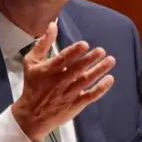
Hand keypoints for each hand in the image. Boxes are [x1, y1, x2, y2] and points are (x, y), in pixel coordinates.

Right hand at [12, 21, 115, 141]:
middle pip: (77, 70)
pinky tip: (109, 79)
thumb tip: (53, 25)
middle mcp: (58, 82)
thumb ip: (43, 43)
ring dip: (99, 70)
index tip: (84, 45)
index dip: (74, 52)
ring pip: (86, 81)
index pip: (62, 60)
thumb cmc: (32, 85)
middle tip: (101, 51)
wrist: (31, 115)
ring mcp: (68, 94)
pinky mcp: (75, 105)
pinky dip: (101, 88)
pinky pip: (90, 96)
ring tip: (110, 61)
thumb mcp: (31, 62)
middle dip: (90, 60)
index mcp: (48, 71)